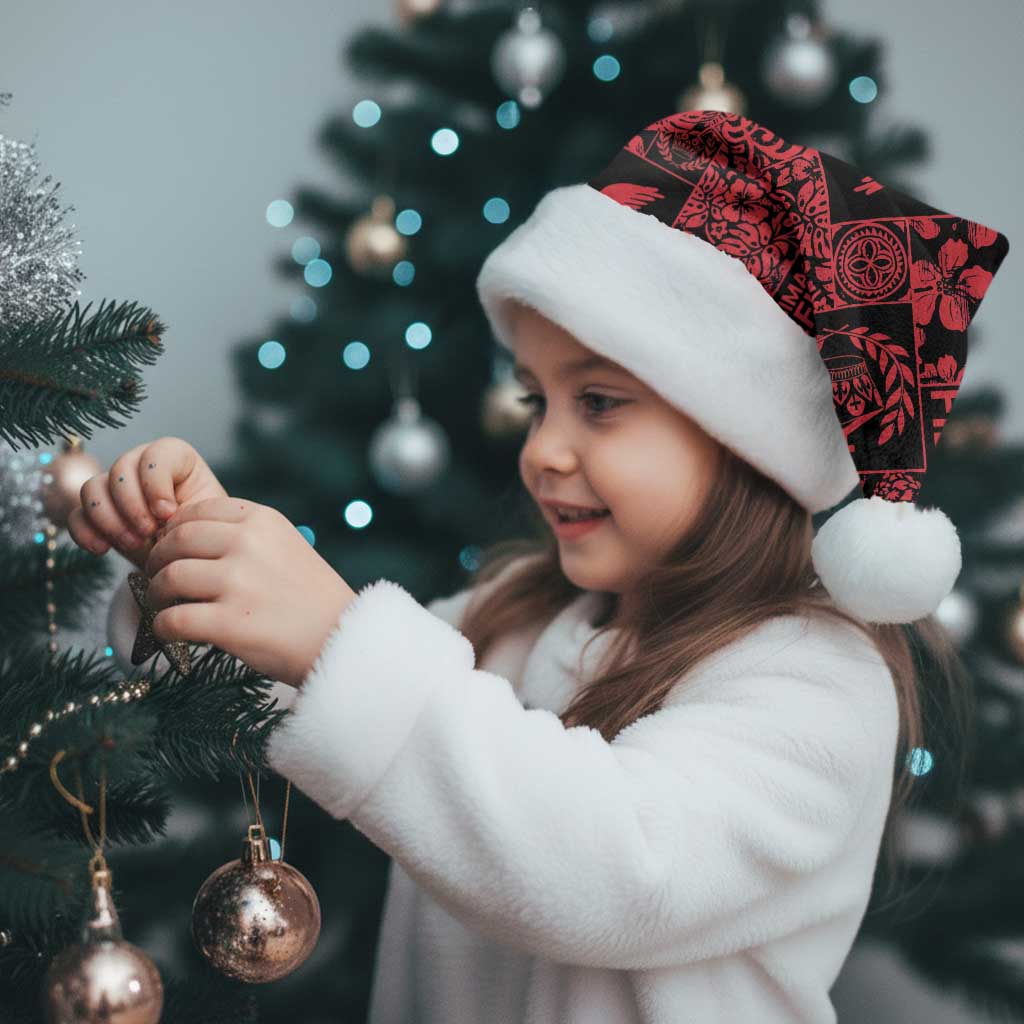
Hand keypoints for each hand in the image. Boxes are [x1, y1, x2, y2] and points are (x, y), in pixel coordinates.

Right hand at [67, 437, 227, 570]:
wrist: (188, 560)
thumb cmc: (203, 534)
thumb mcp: (206, 520)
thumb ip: (189, 510)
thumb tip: (163, 515)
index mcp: (176, 459)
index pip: (156, 454)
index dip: (156, 483)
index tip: (168, 513)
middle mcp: (141, 466)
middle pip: (120, 469)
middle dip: (132, 505)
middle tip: (148, 533)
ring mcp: (115, 488)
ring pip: (92, 488)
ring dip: (109, 519)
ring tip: (133, 544)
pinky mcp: (97, 514)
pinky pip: (76, 515)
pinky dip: (85, 532)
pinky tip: (102, 549)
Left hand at [143, 496, 357, 687]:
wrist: (343, 639)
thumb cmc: (313, 598)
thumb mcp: (287, 546)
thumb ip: (246, 536)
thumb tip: (185, 538)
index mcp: (263, 520)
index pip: (198, 511)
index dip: (175, 530)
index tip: (172, 548)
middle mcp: (248, 544)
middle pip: (176, 541)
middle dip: (158, 560)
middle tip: (157, 577)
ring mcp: (238, 583)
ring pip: (169, 578)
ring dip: (157, 594)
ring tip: (164, 605)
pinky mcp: (229, 623)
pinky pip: (172, 620)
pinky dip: (163, 627)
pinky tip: (170, 632)